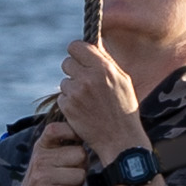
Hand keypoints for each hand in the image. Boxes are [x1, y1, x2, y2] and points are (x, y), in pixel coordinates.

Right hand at [0, 110, 96, 185]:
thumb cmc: (45, 185)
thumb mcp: (47, 161)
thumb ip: (64, 148)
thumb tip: (93, 137)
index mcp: (40, 147)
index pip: (57, 129)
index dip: (72, 133)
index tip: (75, 143)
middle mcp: (39, 159)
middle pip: (80, 154)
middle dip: (81, 167)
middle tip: (69, 175)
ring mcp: (41, 176)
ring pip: (80, 175)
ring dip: (77, 185)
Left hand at [52, 39, 148, 164]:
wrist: (120, 139)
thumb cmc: (124, 108)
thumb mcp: (123, 80)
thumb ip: (106, 62)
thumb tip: (92, 46)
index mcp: (103, 68)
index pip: (76, 46)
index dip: (76, 52)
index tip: (79, 58)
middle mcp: (88, 78)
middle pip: (66, 62)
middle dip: (73, 70)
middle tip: (84, 81)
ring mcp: (76, 93)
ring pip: (64, 81)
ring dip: (72, 88)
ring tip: (87, 99)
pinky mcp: (68, 107)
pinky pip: (62, 97)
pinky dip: (69, 102)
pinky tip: (83, 110)